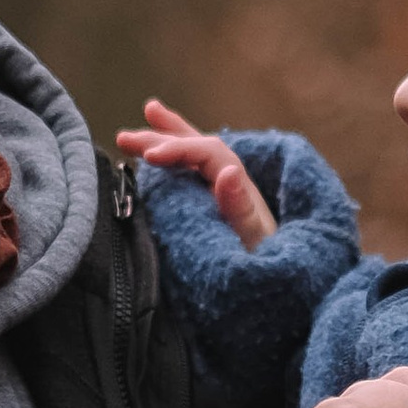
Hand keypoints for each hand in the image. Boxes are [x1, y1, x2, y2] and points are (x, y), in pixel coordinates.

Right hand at [115, 99, 275, 249]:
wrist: (282, 287)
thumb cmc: (267, 265)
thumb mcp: (256, 241)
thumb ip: (241, 209)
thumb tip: (226, 171)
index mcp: (240, 186)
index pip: (207, 153)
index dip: (177, 149)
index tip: (148, 157)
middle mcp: (232, 183)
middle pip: (195, 147)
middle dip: (161, 137)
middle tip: (125, 137)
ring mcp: (223, 194)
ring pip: (192, 157)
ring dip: (167, 140)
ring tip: (142, 121)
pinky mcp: (214, 209)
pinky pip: (191, 177)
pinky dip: (171, 164)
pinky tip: (156, 162)